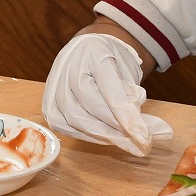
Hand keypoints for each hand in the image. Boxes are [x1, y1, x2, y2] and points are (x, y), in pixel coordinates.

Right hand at [42, 33, 172, 155]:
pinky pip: (69, 128)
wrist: (87, 52)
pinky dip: (91, 136)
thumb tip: (137, 126)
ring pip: (78, 120)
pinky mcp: (50, 107)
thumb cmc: (111, 60)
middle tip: (142, 142)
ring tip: (131, 143)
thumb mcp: (128, 68)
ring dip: (107, 136)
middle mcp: (68, 67)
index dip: (127, 115)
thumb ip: (132, 94)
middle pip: (92, 106)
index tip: (144, 136)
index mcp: (93, 52)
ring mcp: (55, 87)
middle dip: (118, 128)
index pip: (110, 89)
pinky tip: (110, 137)